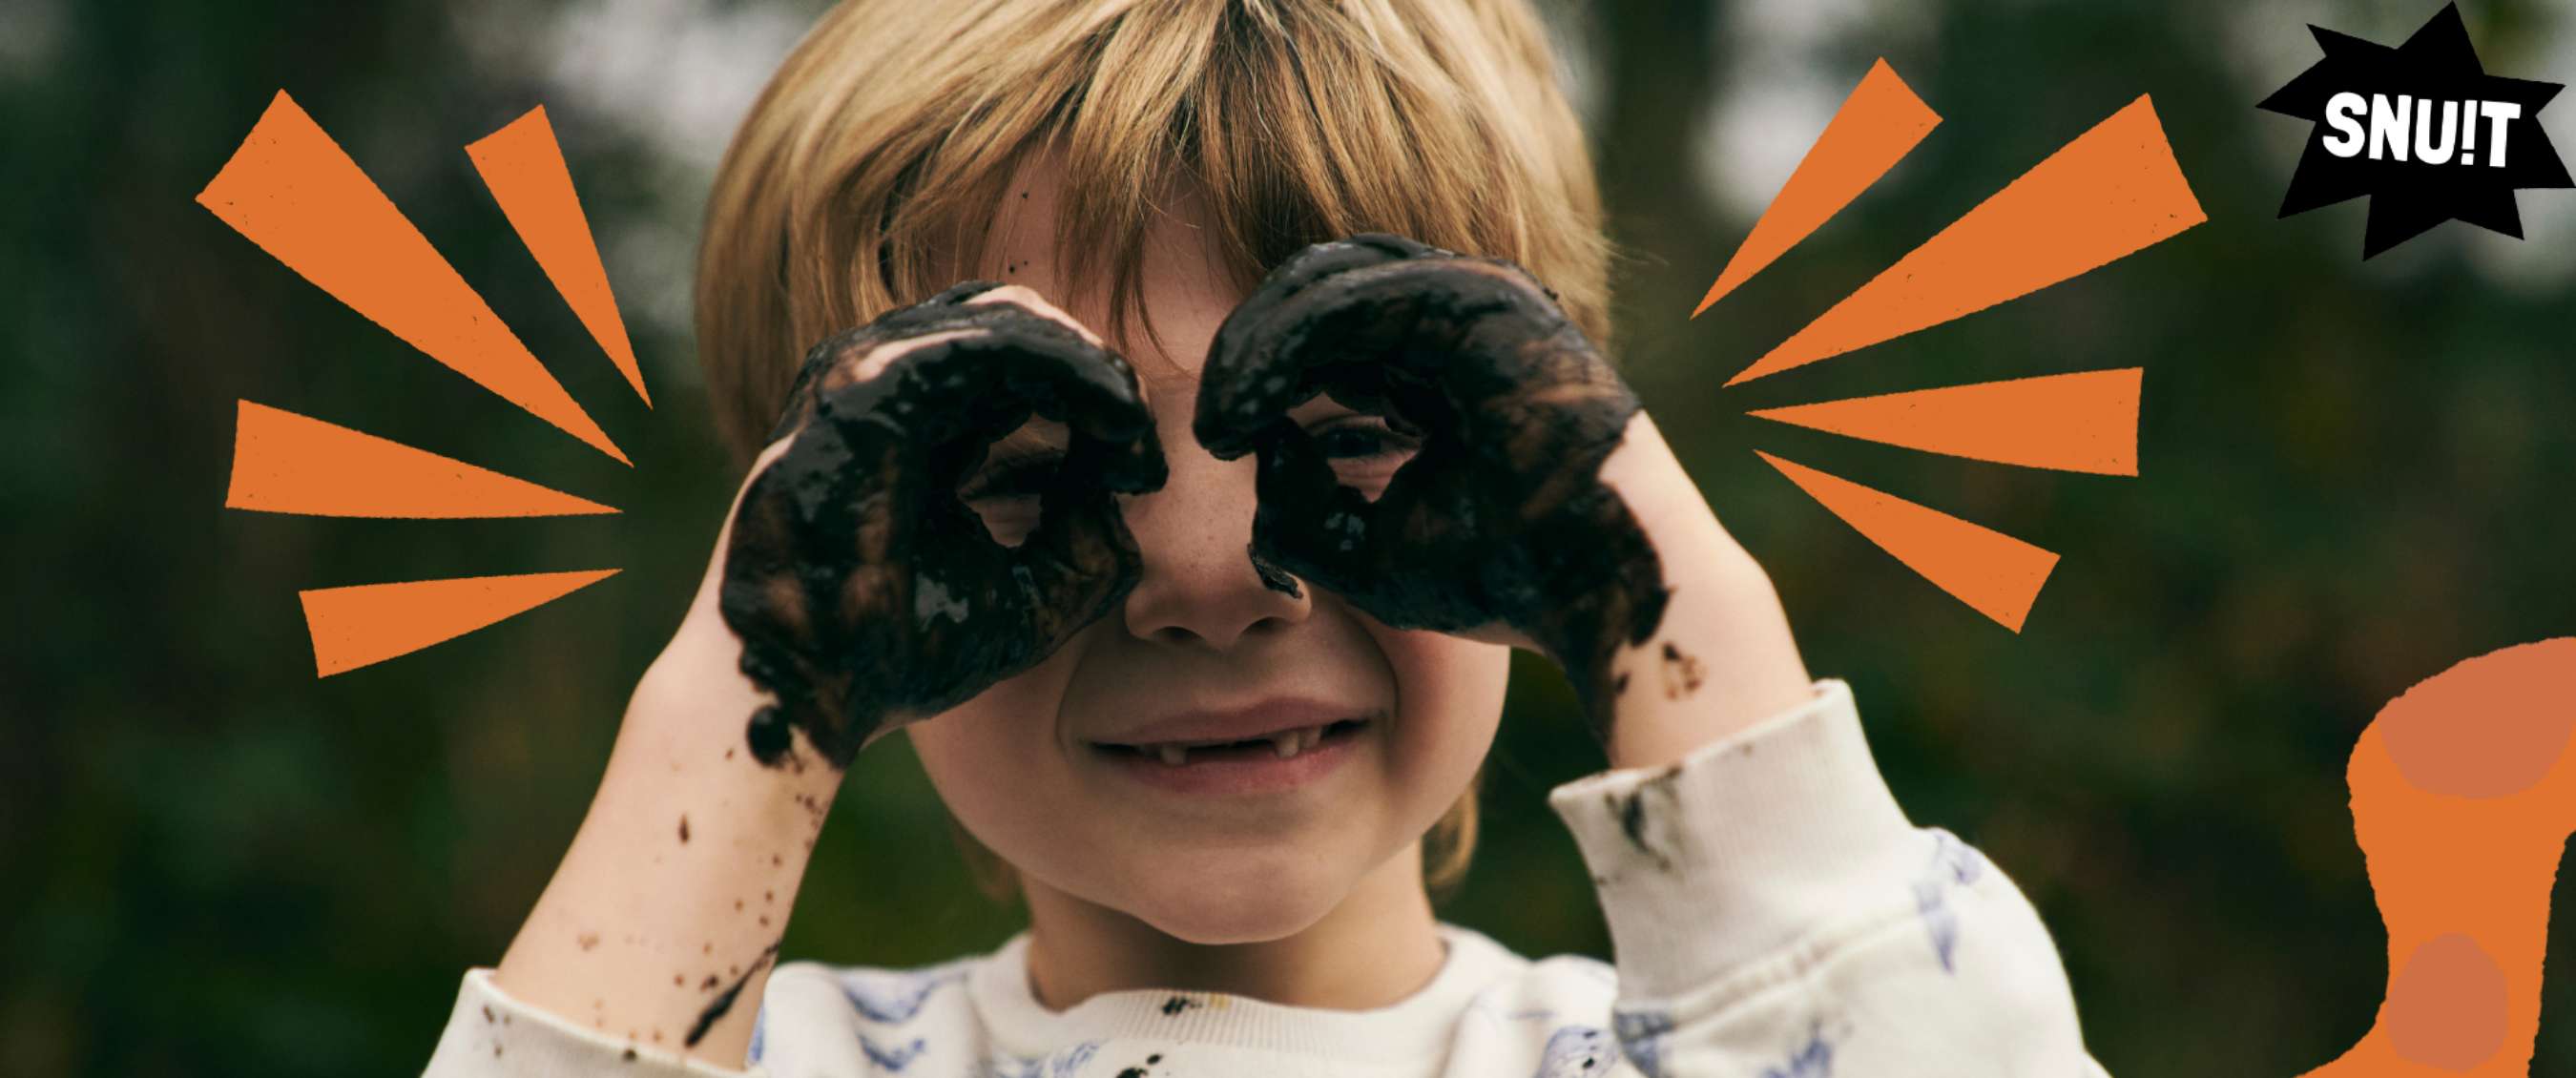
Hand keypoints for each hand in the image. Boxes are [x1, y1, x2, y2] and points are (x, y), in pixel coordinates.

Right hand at [718, 282, 1165, 768]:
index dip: (1094, 399)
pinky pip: (993, 342)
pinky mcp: (869, 386)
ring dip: (1092, 368)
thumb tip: (1120, 485)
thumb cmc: (895, 655)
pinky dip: (1070, 370)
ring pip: (1010, 317)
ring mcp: (866, 374)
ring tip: (1133, 434)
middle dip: (1099, 372)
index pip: (1016, 358)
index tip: (1145, 472)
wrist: (807, 696)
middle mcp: (881, 383)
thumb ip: (1086, 540)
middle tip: (1144, 445)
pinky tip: (1114, 422)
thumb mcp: (1028, 597)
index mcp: (908, 421)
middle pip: (1017, 321)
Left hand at [1193, 234, 1669, 734]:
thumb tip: (1254, 448)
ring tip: (1221, 418)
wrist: (1603, 590)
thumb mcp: (1371, 547)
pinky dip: (1294, 338)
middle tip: (1209, 423)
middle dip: (1250, 347)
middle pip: (1319, 287)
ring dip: (1259, 343)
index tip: (1216, 439)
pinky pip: (1364, 295)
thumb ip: (1301, 503)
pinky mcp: (1485, 300)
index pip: (1325, 326)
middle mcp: (1459, 316)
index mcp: (1438, 363)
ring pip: (1333, 280)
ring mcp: (1478, 298)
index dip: (1260, 370)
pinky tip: (1254, 398)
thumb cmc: (1508, 580)